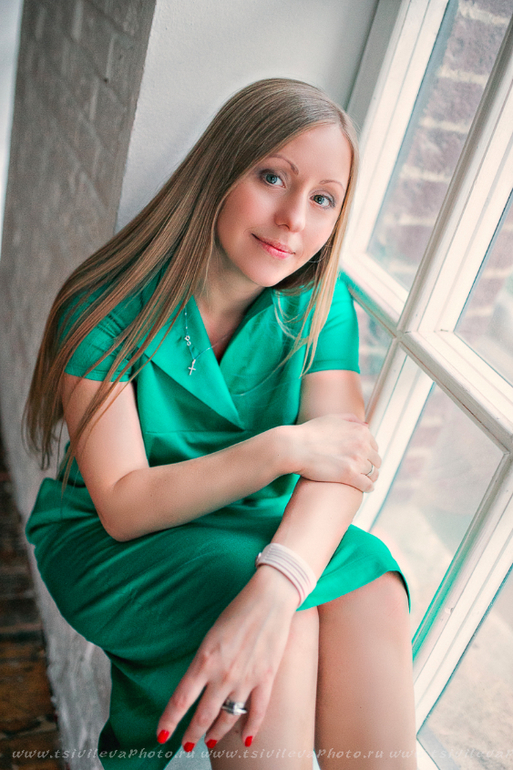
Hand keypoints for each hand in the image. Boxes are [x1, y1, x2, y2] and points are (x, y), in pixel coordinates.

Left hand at [156, 567, 298, 749]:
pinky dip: (250, 729)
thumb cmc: (237, 611)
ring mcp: (246, 679)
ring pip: (228, 718)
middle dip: (191, 735)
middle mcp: (223, 674)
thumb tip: (197, 684)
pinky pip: (257, 712)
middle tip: (185, 745)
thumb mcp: (210, 635)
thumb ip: (203, 662)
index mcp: (204, 660)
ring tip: (209, 741)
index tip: (161, 736)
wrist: (269, 599)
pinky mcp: (266, 678)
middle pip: (203, 716)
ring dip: (216, 734)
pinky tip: (245, 739)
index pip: (181, 700)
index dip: (169, 722)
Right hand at [292, 413, 380, 491]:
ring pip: (373, 473)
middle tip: (364, 472)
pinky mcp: (350, 475)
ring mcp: (357, 460)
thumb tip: (367, 426)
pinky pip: (367, 485)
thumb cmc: (310, 432)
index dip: (368, 454)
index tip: (363, 460)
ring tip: (365, 481)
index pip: (374, 446)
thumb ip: (351, 420)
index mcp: (361, 431)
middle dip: (370, 466)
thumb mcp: (332, 418)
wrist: (294, 447)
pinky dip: (368, 487)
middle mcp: (362, 444)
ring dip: (370, 478)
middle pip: (376, 460)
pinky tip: (365, 488)